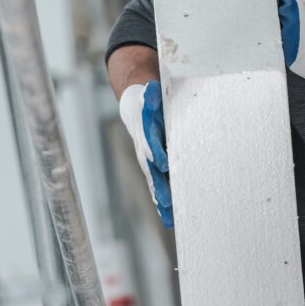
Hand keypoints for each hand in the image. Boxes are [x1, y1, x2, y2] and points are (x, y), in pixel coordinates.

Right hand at [118, 80, 172, 227]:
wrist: (134, 106)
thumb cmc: (147, 100)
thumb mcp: (150, 95)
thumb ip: (151, 96)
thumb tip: (152, 89)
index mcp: (145, 131)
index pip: (150, 143)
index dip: (156, 152)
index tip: (163, 164)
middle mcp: (144, 149)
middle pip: (152, 170)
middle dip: (160, 186)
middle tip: (167, 202)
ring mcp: (146, 159)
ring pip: (154, 181)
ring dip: (162, 198)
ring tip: (170, 216)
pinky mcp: (151, 165)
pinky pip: (156, 183)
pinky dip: (161, 197)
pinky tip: (167, 213)